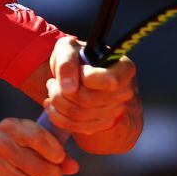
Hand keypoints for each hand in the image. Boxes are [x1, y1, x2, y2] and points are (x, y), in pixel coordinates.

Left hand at [44, 35, 142, 153]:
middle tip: (52, 82)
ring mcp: (114, 111)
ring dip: (57, 103)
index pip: (109, 82)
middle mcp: (124, 92)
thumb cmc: (76, 57)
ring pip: (79, 116)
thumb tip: (68, 88)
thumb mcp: (69, 48)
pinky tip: (52, 104)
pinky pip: (76, 127)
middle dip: (61, 92)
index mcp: (124, 69)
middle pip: (88, 100)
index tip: (79, 69)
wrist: (78, 73)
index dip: (87, 78)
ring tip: (52, 90)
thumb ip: (67, 62)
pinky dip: (57, 116)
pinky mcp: (101, 124)